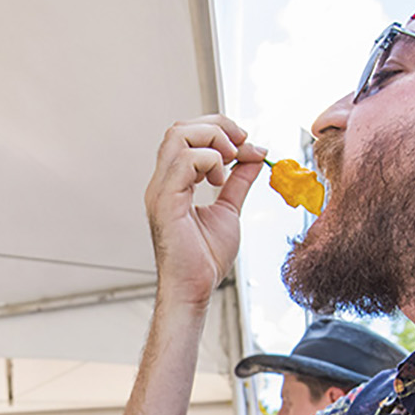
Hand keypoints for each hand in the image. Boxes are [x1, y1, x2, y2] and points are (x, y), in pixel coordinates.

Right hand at [143, 115, 265, 307]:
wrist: (195, 288)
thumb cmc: (204, 258)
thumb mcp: (230, 209)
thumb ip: (238, 181)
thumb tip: (254, 156)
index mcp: (174, 182)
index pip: (187, 134)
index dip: (219, 130)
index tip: (245, 143)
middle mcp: (162, 182)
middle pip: (181, 128)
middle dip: (217, 127)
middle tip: (241, 145)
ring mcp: (160, 190)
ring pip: (179, 136)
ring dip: (213, 141)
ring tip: (229, 162)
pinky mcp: (165, 201)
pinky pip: (184, 161)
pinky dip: (209, 161)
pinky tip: (219, 179)